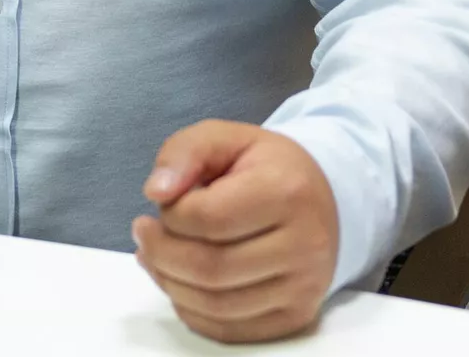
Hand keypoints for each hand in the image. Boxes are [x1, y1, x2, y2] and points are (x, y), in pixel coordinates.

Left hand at [131, 120, 338, 343]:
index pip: (210, 218)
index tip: (163, 202)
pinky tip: (180, 283)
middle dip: (162, 254)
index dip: (172, 215)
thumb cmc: (266, 168)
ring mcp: (304, 286)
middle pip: (211, 269)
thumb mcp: (226, 138)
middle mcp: (305, 244)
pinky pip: (230, 330)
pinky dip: (192, 311)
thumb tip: (156, 192)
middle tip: (144, 234)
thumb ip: (185, 152)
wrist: (325, 200)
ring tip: (154, 257)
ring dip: (171, 284)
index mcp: (287, 191)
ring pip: (217, 306)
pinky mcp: (297, 316)